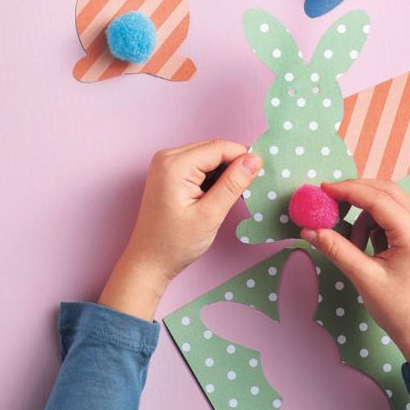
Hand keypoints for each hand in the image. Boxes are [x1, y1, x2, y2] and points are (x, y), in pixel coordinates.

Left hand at [98, 140, 261, 320]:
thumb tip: (254, 160)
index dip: (243, 157)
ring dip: (224, 172)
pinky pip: (198, 165)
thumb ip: (233, 184)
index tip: (261, 174)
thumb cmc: (175, 244)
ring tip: (234, 196)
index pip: (219, 147)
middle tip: (249, 189)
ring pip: (208, 156)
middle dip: (234, 165)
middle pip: (213, 149)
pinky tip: (219, 195)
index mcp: (174, 164)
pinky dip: (213, 177)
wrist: (148, 262)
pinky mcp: (169, 172)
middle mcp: (167, 156)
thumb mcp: (209, 215)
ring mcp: (166, 163)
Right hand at [301, 177, 409, 362]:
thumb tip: (309, 229)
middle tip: (330, 202)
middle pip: (386, 191)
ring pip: (389, 200)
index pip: (377, 199)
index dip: (348, 190)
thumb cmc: (399, 310)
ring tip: (355, 245)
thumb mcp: (364, 278)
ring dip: (365, 213)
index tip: (323, 189)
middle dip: (356, 193)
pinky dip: (375, 221)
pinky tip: (369, 246)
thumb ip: (336, 249)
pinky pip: (394, 213)